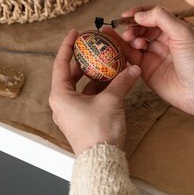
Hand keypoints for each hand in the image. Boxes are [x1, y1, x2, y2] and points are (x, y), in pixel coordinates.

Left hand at [49, 29, 140, 155]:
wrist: (102, 161)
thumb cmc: (99, 131)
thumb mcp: (112, 100)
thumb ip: (122, 81)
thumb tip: (132, 68)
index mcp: (60, 95)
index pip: (61, 64)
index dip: (68, 46)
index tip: (75, 33)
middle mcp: (62, 103)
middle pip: (71, 74)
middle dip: (84, 60)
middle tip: (94, 46)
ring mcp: (71, 113)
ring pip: (81, 87)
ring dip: (94, 74)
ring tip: (107, 61)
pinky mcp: (82, 120)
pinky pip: (88, 97)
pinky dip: (99, 88)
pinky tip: (113, 81)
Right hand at [118, 6, 193, 122]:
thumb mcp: (182, 32)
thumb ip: (161, 18)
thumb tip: (139, 14)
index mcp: (174, 28)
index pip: (153, 15)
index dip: (139, 13)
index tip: (127, 15)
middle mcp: (163, 40)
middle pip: (141, 28)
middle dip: (132, 26)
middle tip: (128, 30)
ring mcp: (154, 55)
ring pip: (135, 41)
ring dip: (129, 38)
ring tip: (130, 39)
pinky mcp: (147, 70)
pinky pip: (132, 57)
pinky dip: (124, 50)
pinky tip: (121, 46)